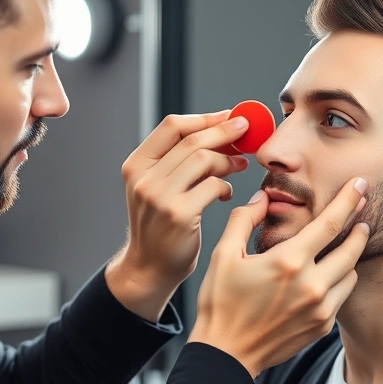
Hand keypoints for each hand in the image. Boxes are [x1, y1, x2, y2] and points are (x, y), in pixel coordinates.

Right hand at [106, 111, 249, 321]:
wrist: (150, 266)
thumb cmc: (161, 224)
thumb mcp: (156, 187)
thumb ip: (177, 161)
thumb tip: (219, 129)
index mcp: (136, 165)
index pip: (172, 126)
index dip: (204, 118)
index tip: (228, 116)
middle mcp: (144, 178)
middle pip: (192, 140)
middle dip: (225, 132)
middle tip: (246, 131)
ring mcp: (159, 196)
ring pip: (204, 159)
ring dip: (228, 160)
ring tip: (239, 166)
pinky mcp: (179, 214)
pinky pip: (213, 186)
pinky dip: (226, 186)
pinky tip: (227, 194)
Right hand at [189, 177, 369, 377]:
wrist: (226, 355)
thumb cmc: (220, 304)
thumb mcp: (223, 255)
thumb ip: (243, 219)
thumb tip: (262, 196)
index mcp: (288, 262)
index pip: (330, 223)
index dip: (349, 200)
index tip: (360, 184)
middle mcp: (311, 285)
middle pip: (351, 248)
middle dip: (360, 226)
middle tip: (364, 209)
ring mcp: (320, 309)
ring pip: (350, 273)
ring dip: (351, 255)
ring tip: (347, 242)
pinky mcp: (322, 327)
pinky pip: (341, 296)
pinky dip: (340, 280)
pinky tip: (329, 273)